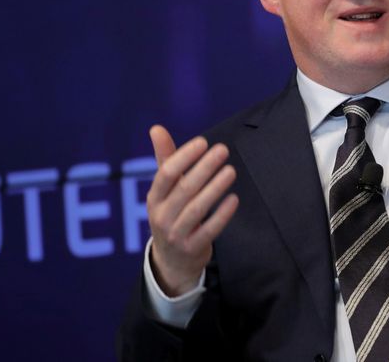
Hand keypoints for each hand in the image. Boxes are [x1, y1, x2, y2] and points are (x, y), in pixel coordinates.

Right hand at [146, 125, 238, 295]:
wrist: (172, 260)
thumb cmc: (172, 213)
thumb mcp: (165, 190)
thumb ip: (165, 159)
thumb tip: (156, 128)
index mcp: (155, 198)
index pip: (166, 174)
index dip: (184, 157)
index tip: (203, 142)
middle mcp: (161, 216)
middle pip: (184, 189)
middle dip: (204, 168)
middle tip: (222, 150)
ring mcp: (176, 234)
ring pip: (197, 209)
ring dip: (215, 188)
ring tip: (231, 170)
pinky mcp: (192, 248)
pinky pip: (209, 230)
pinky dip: (222, 214)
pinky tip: (234, 199)